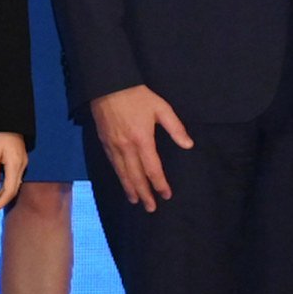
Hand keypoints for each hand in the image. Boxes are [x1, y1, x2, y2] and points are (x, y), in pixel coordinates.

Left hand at [0, 132, 28, 213]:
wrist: (8, 120)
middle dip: (0, 202)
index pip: (9, 191)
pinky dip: (6, 187)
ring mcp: (22, 163)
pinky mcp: (20, 160)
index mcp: (15, 166)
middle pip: (12, 191)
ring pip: (14, 185)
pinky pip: (14, 179)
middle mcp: (21, 166)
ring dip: (2, 195)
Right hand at [88, 84, 190, 211]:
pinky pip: (112, 164)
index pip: (152, 169)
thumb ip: (175, 128)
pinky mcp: (104, 142)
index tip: (166, 195)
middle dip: (144, 193)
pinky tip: (123, 181)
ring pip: (122, 173)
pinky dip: (119, 176)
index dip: (160, 184)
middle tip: (151, 208)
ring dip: (130, 188)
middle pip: (136, 176)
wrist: (107, 85)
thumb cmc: (137, 96)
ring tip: (135, 201)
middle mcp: (126, 147)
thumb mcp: (161, 108)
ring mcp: (113, 146)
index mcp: (142, 140)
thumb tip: (188, 145)